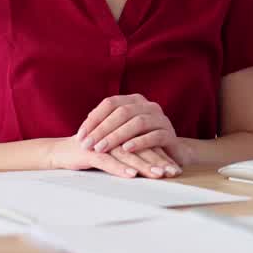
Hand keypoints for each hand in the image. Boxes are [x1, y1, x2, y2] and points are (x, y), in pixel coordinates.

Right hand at [47, 135, 180, 177]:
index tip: (175, 169)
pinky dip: (120, 168)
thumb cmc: (92, 152)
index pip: (146, 143)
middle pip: (140, 147)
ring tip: (157, 174)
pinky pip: (107, 160)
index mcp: (122, 130)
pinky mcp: (90, 151)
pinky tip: (131, 175)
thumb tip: (158, 162)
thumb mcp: (114, 150)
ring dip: (144, 165)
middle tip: (172, 172)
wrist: (63, 152)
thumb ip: (133, 150)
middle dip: (157, 161)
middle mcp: (114, 132)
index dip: (161, 155)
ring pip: (127, 153)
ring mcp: (102, 141)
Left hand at [77, 94, 192, 165]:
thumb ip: (107, 127)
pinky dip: (139, 142)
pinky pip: (154, 136)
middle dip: (102, 129)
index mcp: (135, 101)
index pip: (110, 103)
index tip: (80, 135)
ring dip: (117, 136)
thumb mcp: (123, 132)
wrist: (171, 152)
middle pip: (122, 112)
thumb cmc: (141, 141)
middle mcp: (148, 106)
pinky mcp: (170, 134)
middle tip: (87, 144)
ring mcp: (161, 118)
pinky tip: (126, 149)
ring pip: (137, 122)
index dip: (94, 118)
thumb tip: (83, 130)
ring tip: (102, 148)